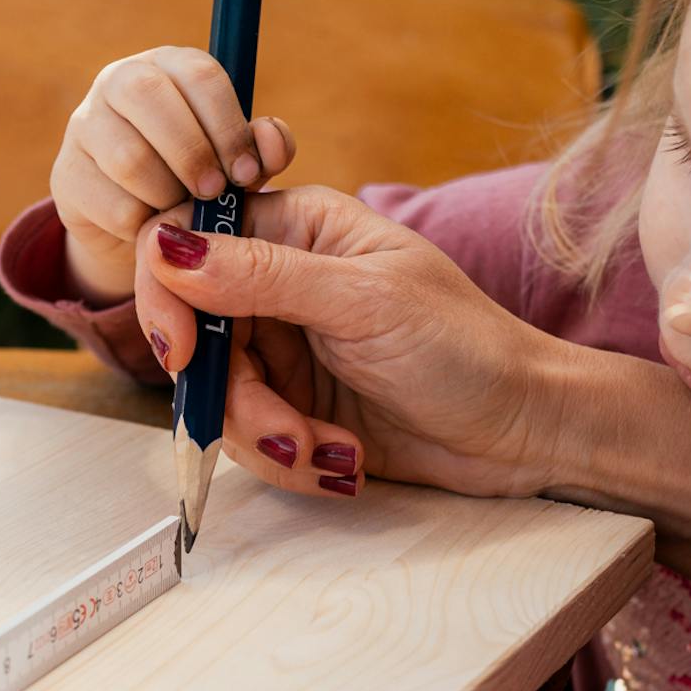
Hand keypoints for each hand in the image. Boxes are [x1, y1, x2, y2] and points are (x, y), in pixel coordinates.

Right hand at [51, 46, 293, 304]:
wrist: (142, 226)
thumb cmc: (199, 178)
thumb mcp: (237, 161)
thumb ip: (263, 149)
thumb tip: (269, 140)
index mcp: (170, 65)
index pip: (199, 74)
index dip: (228, 125)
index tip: (247, 173)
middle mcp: (119, 81)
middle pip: (149, 95)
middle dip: (191, 152)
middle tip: (213, 191)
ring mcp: (85, 124)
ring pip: (128, 156)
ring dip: (167, 194)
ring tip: (183, 210)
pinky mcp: (66, 174)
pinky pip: (111, 204)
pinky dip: (143, 225)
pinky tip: (153, 227)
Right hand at [137, 185, 575, 500]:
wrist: (524, 429)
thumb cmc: (466, 347)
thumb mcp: (363, 302)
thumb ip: (261, 275)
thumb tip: (165, 247)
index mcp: (295, 227)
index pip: (185, 242)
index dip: (169, 297)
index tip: (187, 354)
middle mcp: (278, 282)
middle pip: (195, 336)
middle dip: (236, 399)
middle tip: (288, 433)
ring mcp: (284, 349)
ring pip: (217, 398)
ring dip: (270, 440)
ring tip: (333, 455)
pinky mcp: (294, 406)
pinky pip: (249, 438)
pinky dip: (290, 461)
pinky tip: (344, 463)